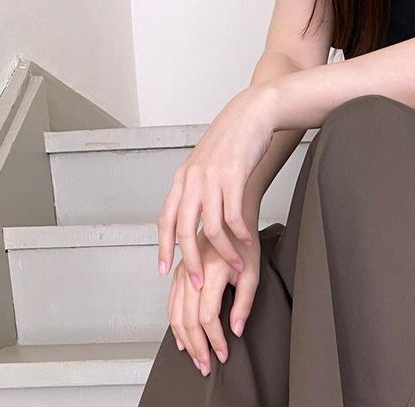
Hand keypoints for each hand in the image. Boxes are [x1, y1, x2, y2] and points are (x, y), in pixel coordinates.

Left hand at [157, 83, 275, 291]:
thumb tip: (191, 223)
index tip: (164, 272)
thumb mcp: (204, 168)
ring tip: (234, 266)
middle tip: (198, 284)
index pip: (165, 221)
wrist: (251, 115)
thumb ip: (195, 194)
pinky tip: (247, 243)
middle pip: (184, 230)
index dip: (163, 249)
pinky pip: (234, 217)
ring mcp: (211, 179)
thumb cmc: (230, 144)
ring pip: (211, 228)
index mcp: (182, 180)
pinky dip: (240, 235)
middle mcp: (192, 180)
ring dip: (223, 253)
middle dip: (190, 262)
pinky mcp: (233, 178)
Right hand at [167, 219, 260, 376]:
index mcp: (212, 271)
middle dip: (198, 348)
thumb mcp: (252, 273)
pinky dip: (176, 327)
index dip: (215, 340)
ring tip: (197, 360)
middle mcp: (192, 272)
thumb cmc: (243, 245)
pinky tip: (182, 343)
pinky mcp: (178, 276)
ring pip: (177, 316)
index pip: (208, 316)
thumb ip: (244, 303)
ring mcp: (182, 274)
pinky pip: (171, 306)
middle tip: (206, 367)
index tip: (223, 355)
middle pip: (189, 320)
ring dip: (186, 342)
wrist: (227, 220)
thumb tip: (235, 331)